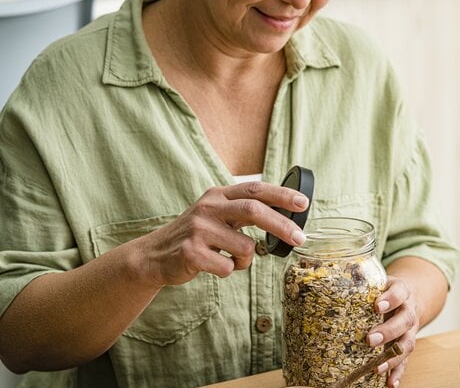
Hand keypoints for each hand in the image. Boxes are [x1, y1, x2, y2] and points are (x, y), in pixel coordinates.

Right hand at [134, 182, 307, 286]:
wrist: (155, 256)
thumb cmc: (196, 236)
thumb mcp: (216, 214)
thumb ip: (243, 210)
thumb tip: (285, 215)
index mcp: (217, 195)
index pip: (255, 189)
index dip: (282, 195)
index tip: (304, 203)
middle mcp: (208, 208)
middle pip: (254, 211)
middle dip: (282, 225)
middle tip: (300, 238)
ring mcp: (198, 230)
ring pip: (245, 247)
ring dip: (246, 260)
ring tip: (229, 258)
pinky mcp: (191, 253)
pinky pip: (228, 267)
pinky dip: (228, 270)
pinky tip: (212, 265)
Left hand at [366, 276, 418, 387]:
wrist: (408, 297)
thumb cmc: (384, 290)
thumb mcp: (376, 281)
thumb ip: (361, 282)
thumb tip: (325, 281)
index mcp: (402, 291)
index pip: (399, 292)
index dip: (391, 299)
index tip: (377, 305)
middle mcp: (409, 310)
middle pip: (404, 320)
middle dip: (388, 331)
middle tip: (370, 340)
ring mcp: (410, 330)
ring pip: (407, 343)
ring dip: (393, 357)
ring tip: (377, 367)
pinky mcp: (407, 344)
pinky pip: (406, 360)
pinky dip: (398, 373)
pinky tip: (390, 384)